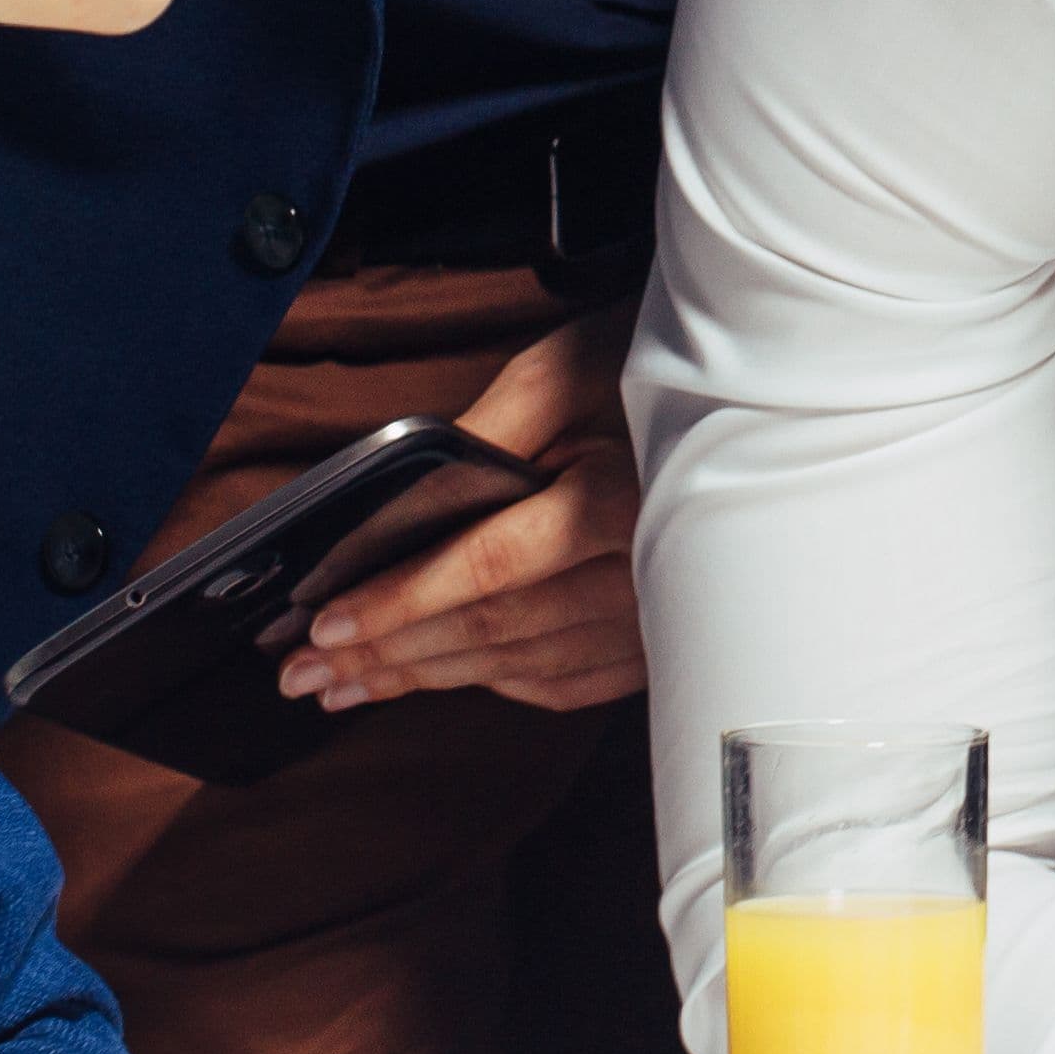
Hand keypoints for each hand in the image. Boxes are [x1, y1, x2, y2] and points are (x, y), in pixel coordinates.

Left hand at [279, 304, 642, 713]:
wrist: (754, 393)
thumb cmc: (651, 367)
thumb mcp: (565, 371)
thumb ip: (483, 435)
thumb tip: (399, 507)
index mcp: (621, 499)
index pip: (489, 568)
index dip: (400, 601)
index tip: (325, 626)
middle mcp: (647, 571)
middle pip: (495, 628)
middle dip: (387, 652)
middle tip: (301, 672)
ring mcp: (659, 616)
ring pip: (522, 665)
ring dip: (427, 678)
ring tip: (346, 685)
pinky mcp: (664, 637)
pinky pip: (567, 682)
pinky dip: (498, 686)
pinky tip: (447, 679)